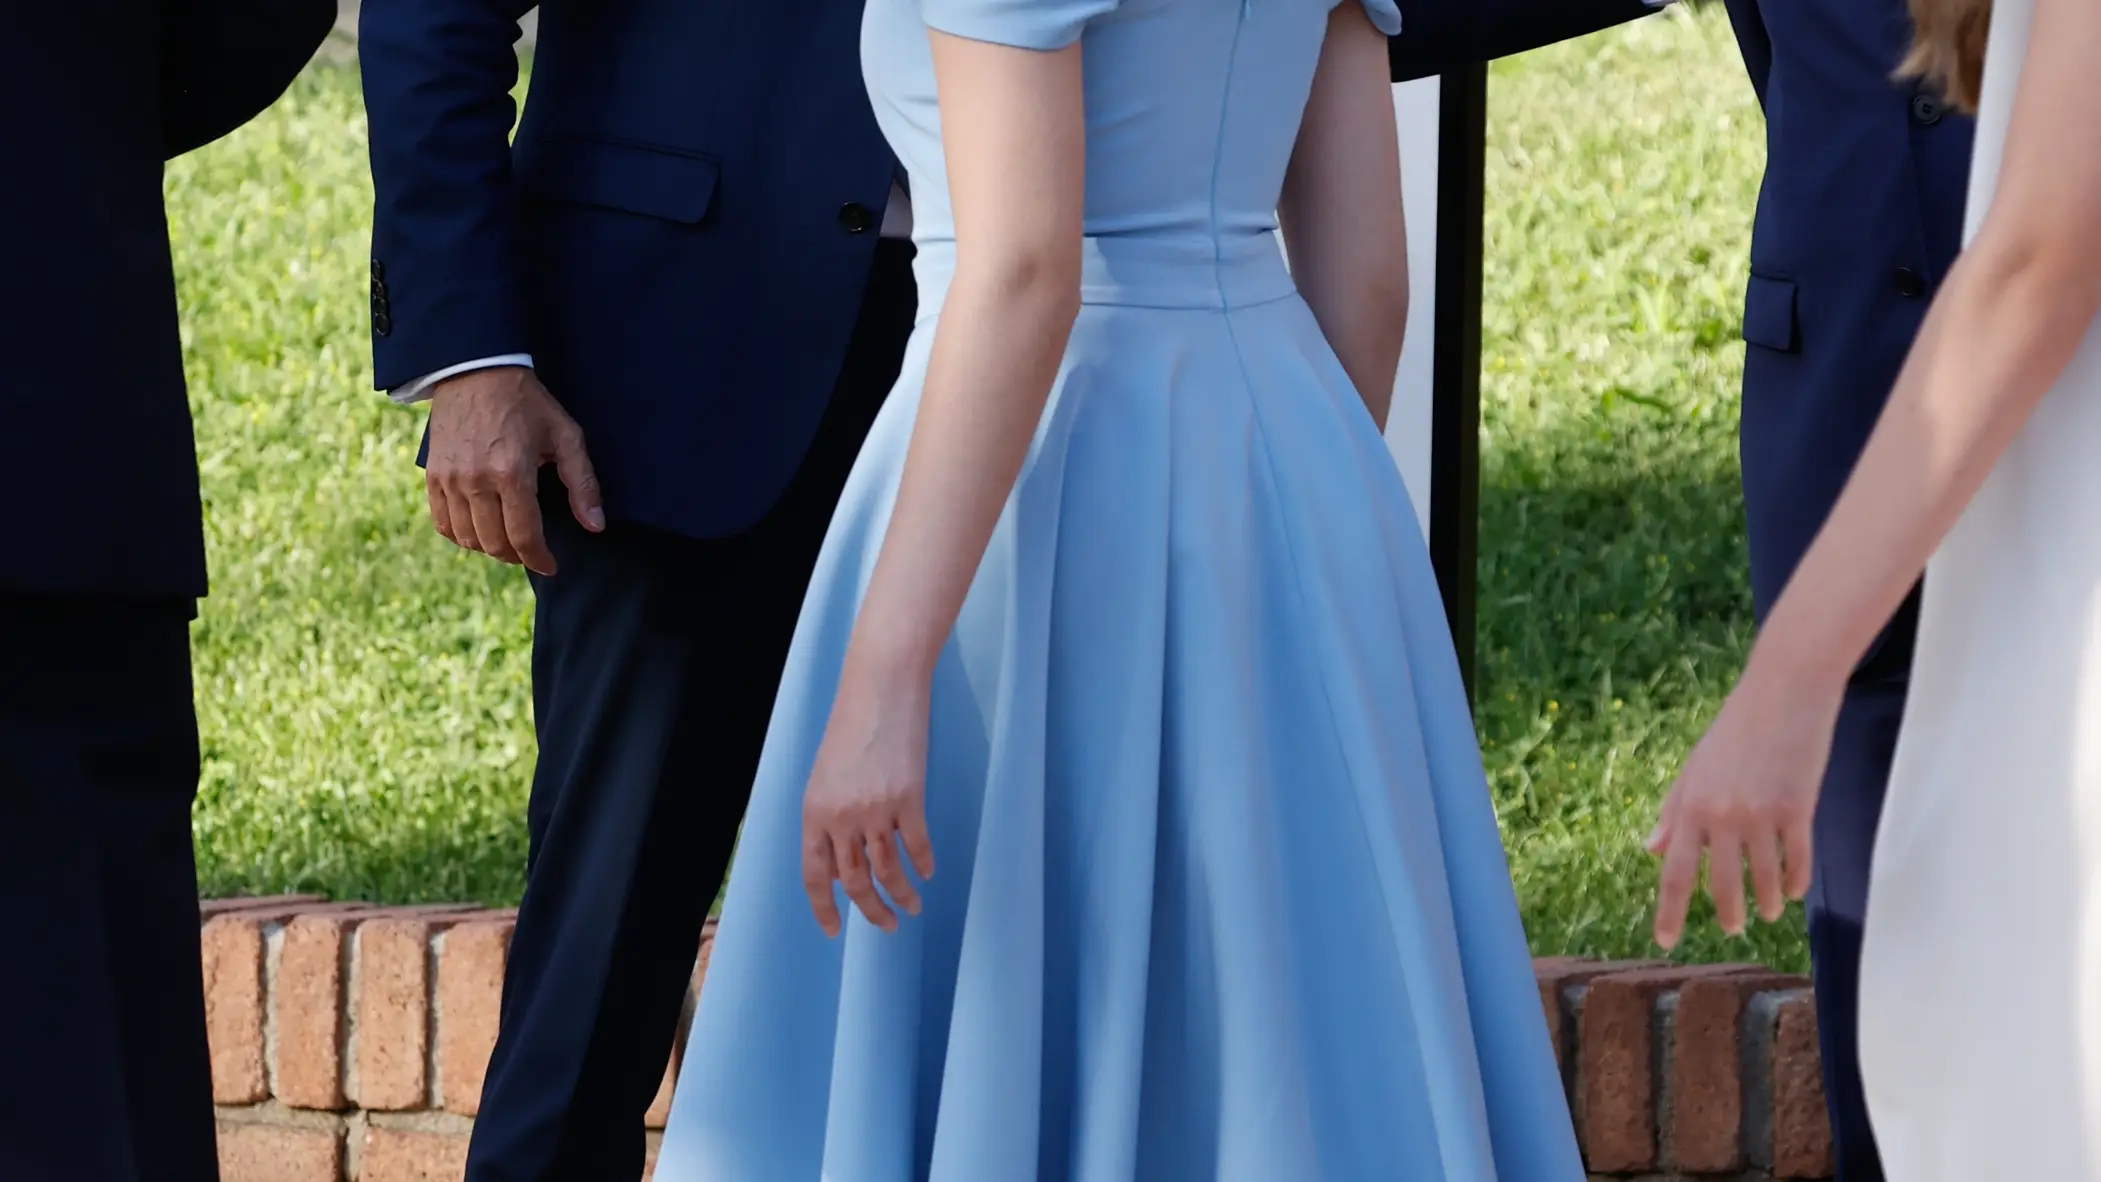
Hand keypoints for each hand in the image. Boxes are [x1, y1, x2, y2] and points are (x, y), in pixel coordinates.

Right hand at [425, 366, 603, 575]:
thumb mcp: (566, 435)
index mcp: (512, 473)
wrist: (475, 370)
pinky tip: (479, 530)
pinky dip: (461, 535)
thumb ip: (582, 483)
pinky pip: (442, 523)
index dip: (540, 560)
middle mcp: (476, 481)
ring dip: (489, 547)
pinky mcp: (432, 475)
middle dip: (517, 556)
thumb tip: (595, 525)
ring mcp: (449, 479)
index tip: (551, 566)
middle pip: (494, 543)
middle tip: (532, 551)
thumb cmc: (527, 402)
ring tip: (508, 540)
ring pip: (467, 538)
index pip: (524, 537)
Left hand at [801, 662, 936, 936]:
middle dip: (872, 910)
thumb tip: (841, 860)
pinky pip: (917, 845)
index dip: (824, 907)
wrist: (880, 687)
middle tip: (887, 926)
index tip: (835, 930)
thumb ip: (829, 818)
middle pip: (855, 881)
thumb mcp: (825, 776)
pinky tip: (927, 873)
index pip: (815, 874)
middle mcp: (841, 816)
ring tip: (912, 907)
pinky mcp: (909, 798)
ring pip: (889, 870)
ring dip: (901, 895)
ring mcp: (876, 809)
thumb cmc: (850, 726)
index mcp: (814, 811)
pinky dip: (923, 864)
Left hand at [1647, 657, 1841, 948]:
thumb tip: (1653, 848)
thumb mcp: (1694, 768)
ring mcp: (1763, 814)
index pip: (1676, 872)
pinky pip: (1798, 860)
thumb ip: (1675, 811)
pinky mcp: (1799, 809)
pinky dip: (1795, 881)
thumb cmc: (1734, 729)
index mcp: (1691, 806)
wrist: (1784, 692)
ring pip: (1764, 879)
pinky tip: (1792, 891)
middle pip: (1721, 885)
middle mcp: (1723, 815)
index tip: (1665, 941)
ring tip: (1764, 913)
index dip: (1670, 912)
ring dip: (1764, 903)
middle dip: (1726, 913)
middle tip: (1730, 929)